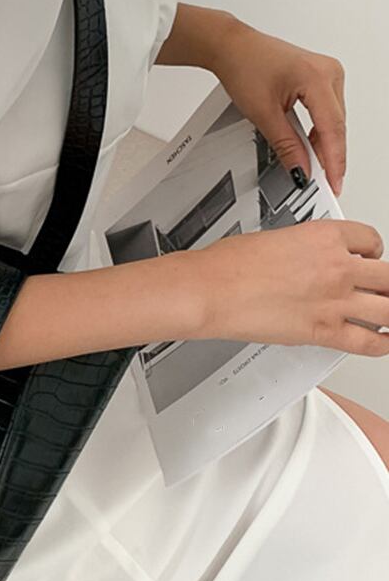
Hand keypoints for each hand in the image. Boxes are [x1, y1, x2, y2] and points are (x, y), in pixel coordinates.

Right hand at [191, 220, 388, 355]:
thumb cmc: (227, 265)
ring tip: (387, 313)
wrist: (210, 290)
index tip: (367, 256)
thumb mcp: (272, 239)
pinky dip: (384, 343)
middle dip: (388, 283)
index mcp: (324, 236)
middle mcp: (337, 267)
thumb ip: (299, 249)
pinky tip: (385, 340)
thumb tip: (302, 259)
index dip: (372, 250)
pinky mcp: (323, 331)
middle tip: (383, 287)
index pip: (370, 239)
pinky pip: (370, 342)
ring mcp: (334, 301)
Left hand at [210, 20, 346, 194]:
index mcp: (318, 77)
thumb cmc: (244, 66)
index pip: (333, 128)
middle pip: (337, 124)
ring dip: (325, 142)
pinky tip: (311, 145)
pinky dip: (319, 129)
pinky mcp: (320, 76)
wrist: (233, 47)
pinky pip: (327, 109)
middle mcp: (329, 72)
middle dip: (330, 154)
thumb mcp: (262, 113)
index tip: (334, 182)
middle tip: (324, 182)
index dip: (334, 160)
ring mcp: (327, 72)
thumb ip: (285, 144)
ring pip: (333, 118)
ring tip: (315, 167)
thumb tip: (300, 167)